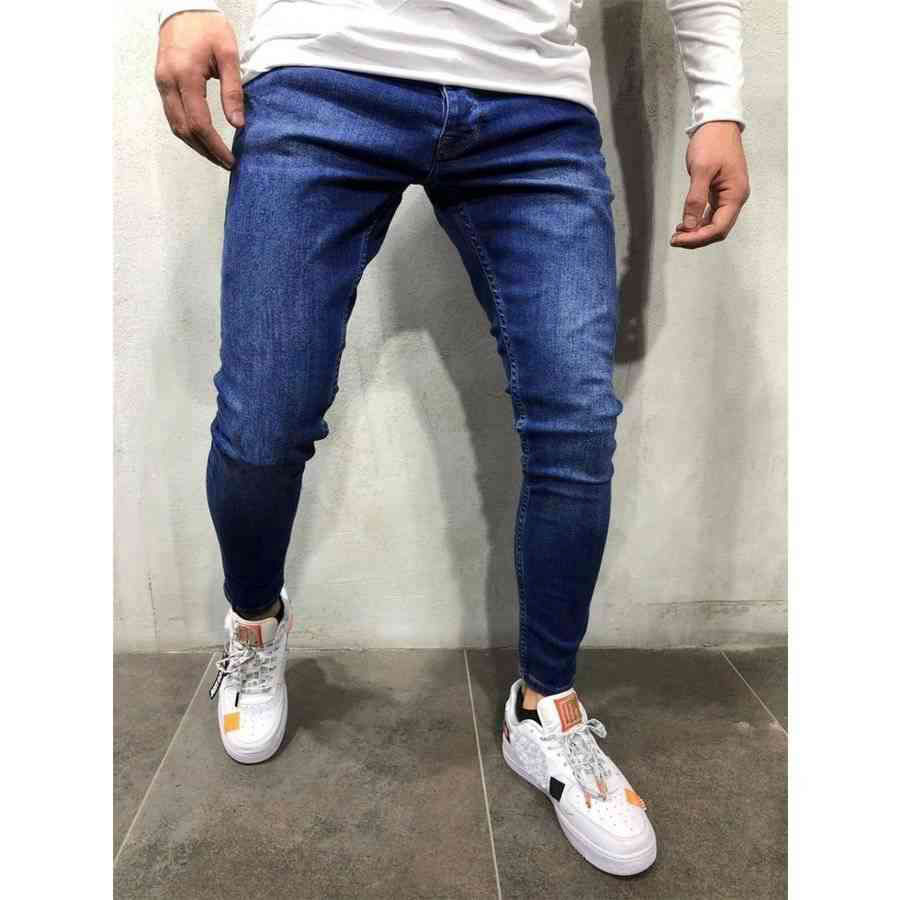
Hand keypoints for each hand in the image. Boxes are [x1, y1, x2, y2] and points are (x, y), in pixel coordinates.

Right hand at [155, 12, 243, 168]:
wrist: (183, 7)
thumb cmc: (208, 28)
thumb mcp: (228, 55)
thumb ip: (233, 91)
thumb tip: (238, 124)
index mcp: (185, 76)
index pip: (199, 123)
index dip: (215, 146)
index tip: (230, 159)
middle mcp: (168, 83)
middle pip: (184, 130)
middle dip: (205, 151)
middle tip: (226, 163)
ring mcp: (162, 83)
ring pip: (175, 126)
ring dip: (195, 145)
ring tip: (216, 156)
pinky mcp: (162, 83)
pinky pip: (173, 115)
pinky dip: (188, 132)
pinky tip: (203, 139)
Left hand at [670, 121, 749, 249]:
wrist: (718, 122)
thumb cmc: (713, 141)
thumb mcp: (701, 170)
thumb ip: (695, 199)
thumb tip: (688, 225)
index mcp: (735, 194)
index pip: (719, 228)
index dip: (698, 238)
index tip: (678, 239)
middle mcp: (736, 198)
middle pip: (717, 230)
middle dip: (696, 238)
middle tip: (675, 240)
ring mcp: (729, 195)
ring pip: (714, 224)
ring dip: (696, 232)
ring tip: (677, 235)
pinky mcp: (721, 192)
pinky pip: (711, 214)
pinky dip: (698, 222)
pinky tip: (685, 224)